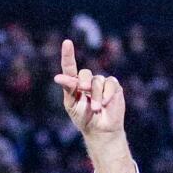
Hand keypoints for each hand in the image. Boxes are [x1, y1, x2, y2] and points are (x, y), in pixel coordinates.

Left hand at [53, 38, 135, 172]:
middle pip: (84, 73)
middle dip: (83, 83)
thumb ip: (68, 89)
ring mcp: (101, 82)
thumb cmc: (84, 118)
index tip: (67, 42)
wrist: (100, 129)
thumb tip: (59, 76)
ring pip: (97, 81)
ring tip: (96, 108)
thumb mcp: (72, 105)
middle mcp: (87, 80)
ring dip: (96, 96)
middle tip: (83, 92)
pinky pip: (110, 84)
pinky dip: (107, 94)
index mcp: (74, 84)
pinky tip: (105, 104)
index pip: (70, 67)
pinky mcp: (114, 86)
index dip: (68, 55)